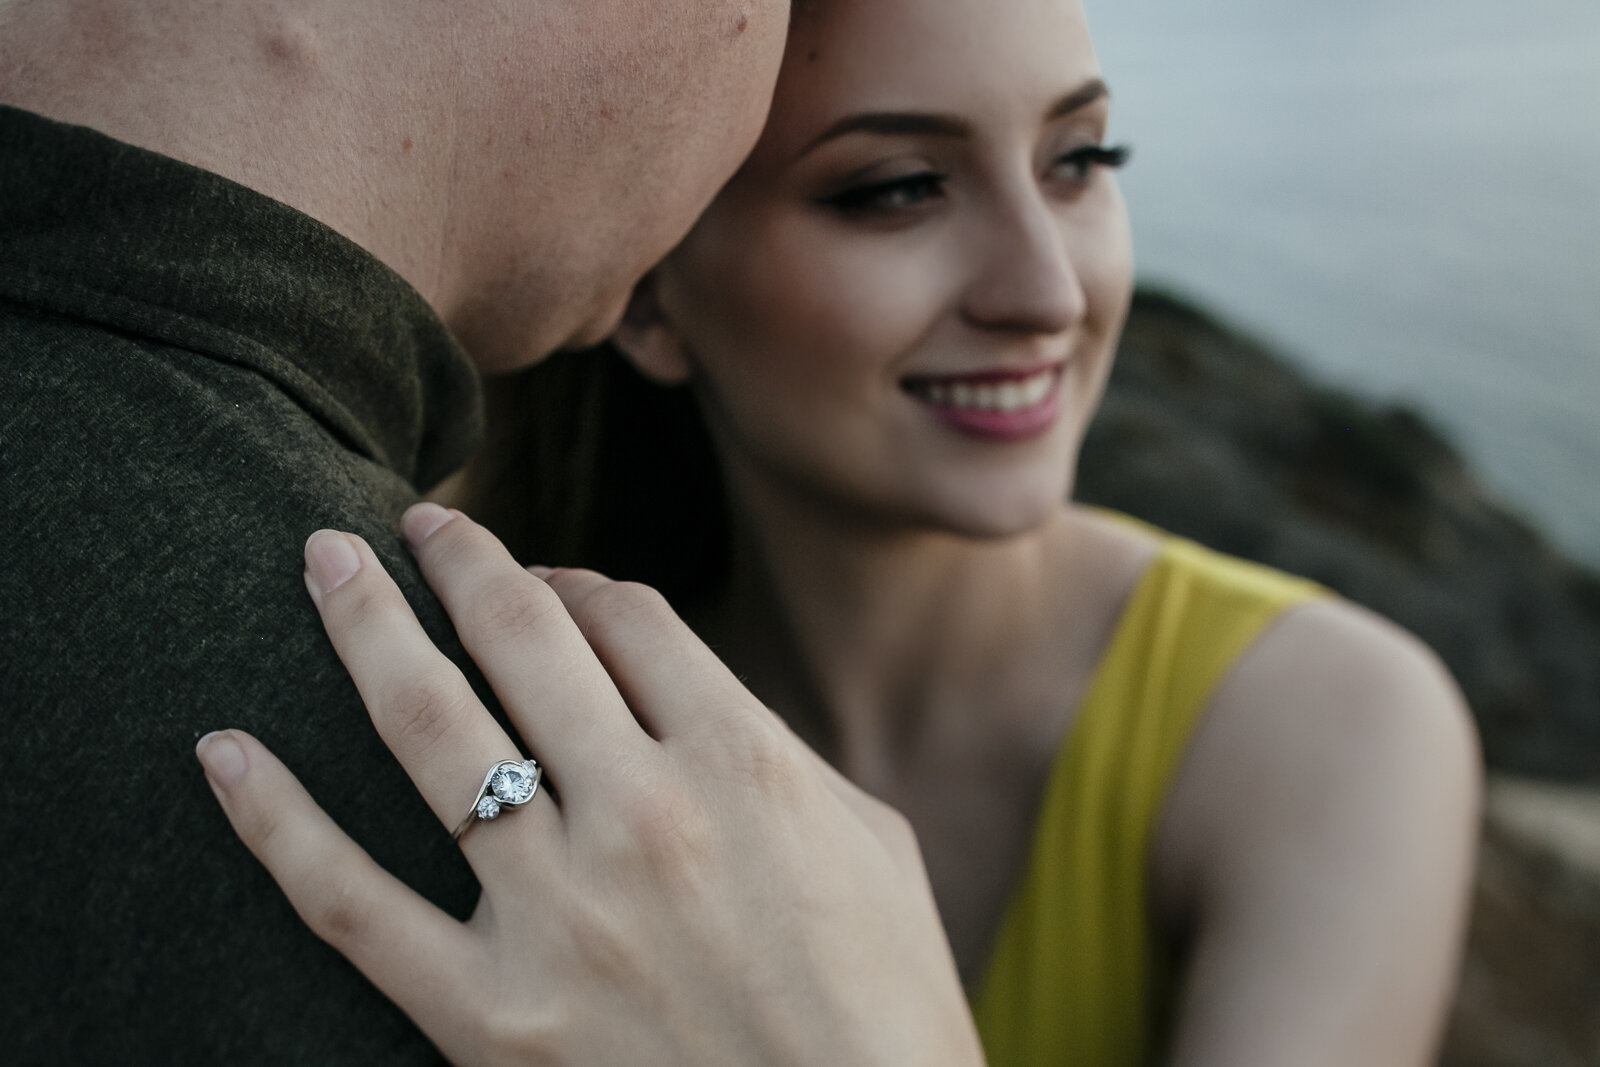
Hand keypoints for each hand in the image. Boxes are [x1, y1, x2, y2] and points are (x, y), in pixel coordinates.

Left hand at [196, 504, 984, 1065]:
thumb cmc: (885, 999)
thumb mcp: (868, 839)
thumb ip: (770, 740)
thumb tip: (673, 680)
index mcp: (744, 760)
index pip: (627, 615)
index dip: (576, 579)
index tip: (546, 580)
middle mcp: (644, 814)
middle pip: (523, 636)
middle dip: (461, 560)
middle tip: (419, 523)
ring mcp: (558, 913)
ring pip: (428, 728)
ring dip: (365, 626)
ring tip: (323, 562)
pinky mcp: (489, 1015)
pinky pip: (350, 901)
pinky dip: (272, 821)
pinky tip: (221, 749)